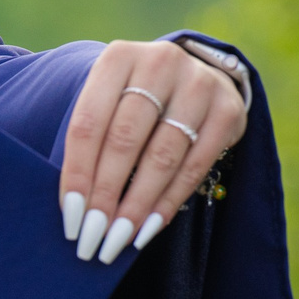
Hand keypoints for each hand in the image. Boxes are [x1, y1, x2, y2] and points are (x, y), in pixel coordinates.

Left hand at [59, 40, 247, 262]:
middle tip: (91, 239)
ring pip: (162, 156)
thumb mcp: (106, 100)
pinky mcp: (228, 109)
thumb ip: (90, 139)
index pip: (89, 123)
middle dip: (105, 195)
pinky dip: (169, 201)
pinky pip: (196, 165)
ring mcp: (199, 84)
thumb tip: (73, 207)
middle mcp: (160, 63)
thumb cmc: (133, 98)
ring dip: (137, 205)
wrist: (193, 76)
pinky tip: (149, 228)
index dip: (77, 173)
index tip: (70, 218)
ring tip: (117, 241)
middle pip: (125, 140)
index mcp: (118, 57)